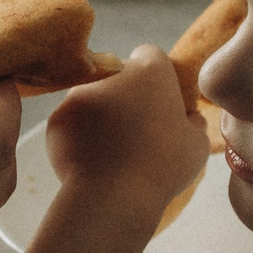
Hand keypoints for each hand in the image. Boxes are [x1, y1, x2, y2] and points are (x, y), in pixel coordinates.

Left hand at [45, 45, 207, 209]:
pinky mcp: (56, 120)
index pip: (150, 56)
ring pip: (92, 100)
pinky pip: (72, 124)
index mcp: (150, 71)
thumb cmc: (163, 168)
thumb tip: (187, 118)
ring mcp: (78, 95)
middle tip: (135, 133)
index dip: (154, 79)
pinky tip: (92, 162)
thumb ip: (192, 122)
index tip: (158, 103)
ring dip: (100, 118)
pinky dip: (79, 138)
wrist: (113, 197)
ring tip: (112, 153)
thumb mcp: (197, 144)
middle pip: (118, 77)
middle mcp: (110, 74)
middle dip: (124, 97)